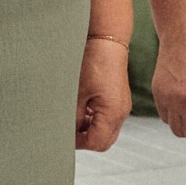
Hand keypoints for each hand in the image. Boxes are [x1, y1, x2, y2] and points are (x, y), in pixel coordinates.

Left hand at [75, 37, 129, 151]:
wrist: (107, 41)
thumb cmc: (92, 63)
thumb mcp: (77, 93)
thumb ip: (74, 118)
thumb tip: (67, 132)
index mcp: (113, 113)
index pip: (96, 143)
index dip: (78, 143)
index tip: (64, 136)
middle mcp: (121, 113)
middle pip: (104, 141)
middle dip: (85, 139)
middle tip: (67, 131)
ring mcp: (122, 106)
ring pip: (106, 131)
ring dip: (89, 129)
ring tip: (73, 117)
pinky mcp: (119, 100)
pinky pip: (108, 119)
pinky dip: (95, 120)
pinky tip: (82, 108)